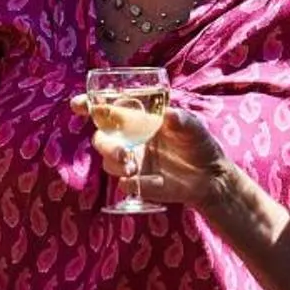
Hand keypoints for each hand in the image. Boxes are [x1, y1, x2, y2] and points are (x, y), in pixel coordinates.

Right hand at [72, 102, 229, 210]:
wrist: (212, 177)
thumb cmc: (199, 143)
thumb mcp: (193, 127)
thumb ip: (182, 120)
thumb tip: (169, 115)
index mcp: (136, 121)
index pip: (105, 111)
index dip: (87, 106)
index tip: (78, 105)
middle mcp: (129, 140)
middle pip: (101, 139)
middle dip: (105, 145)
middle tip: (123, 153)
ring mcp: (132, 163)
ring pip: (108, 162)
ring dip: (115, 163)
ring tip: (133, 169)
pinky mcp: (139, 184)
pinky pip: (126, 184)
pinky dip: (133, 184)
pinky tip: (152, 182)